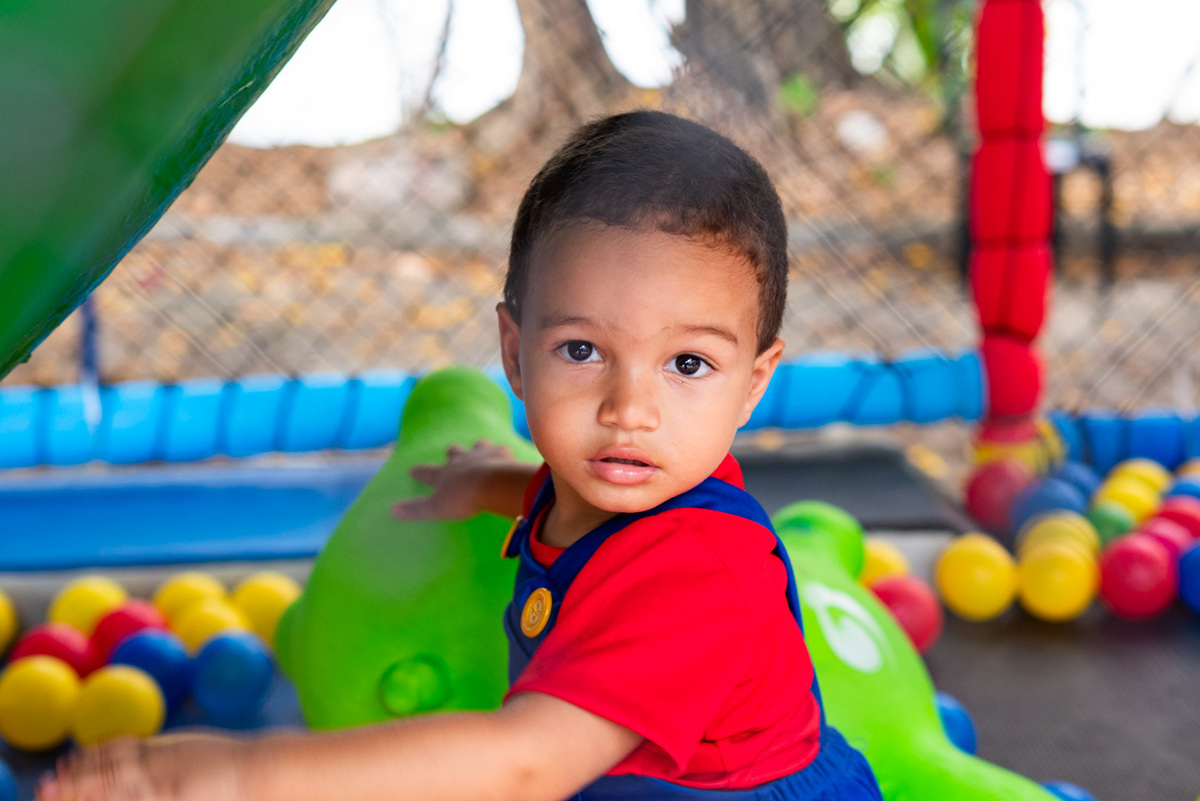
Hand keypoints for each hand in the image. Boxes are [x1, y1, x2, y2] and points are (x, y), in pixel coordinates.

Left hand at [37, 733, 242, 800]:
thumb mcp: (188, 748)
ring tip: (60, 792)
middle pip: (110, 765)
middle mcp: (161, 758)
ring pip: (117, 782)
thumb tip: (132, 752)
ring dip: (88, 788)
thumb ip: (160, 751)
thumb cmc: (228, 763)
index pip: (117, 748)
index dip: (88, 757)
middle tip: (49, 784)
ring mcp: (166, 778)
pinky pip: (138, 795)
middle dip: (77, 775)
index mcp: (163, 746)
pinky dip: (116, 794)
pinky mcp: (174, 794)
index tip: (65, 764)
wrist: (260, 768)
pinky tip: (101, 796)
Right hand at [391, 441, 516, 520]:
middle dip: (452, 453)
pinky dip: (502, 454)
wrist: (492, 484)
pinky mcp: (501, 454)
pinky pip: (501, 450)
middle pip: (453, 451)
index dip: (419, 471)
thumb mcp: (436, 508)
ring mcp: (481, 454)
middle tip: (453, 454)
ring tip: (481, 451)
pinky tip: (506, 457)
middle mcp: (460, 460)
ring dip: (478, 448)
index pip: (426, 472)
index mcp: (444, 474)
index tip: (412, 470)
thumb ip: (416, 509)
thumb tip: (392, 510)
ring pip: (478, 445)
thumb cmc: (462, 499)